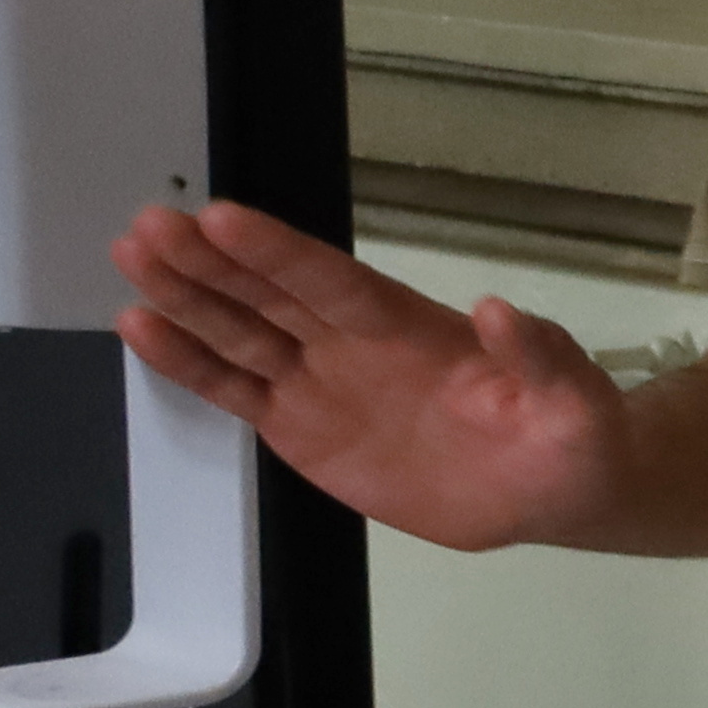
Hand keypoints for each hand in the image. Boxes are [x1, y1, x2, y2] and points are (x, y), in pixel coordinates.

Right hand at [110, 200, 628, 551]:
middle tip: (148, 225)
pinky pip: (235, 390)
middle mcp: (353, 342)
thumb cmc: (571, 434)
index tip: (221, 217)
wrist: (550, 490)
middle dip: (210, 262)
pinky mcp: (302, 428)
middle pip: (271, 295)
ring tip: (132, 256)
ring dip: (185, 297)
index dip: (278, 253)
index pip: (332, 282)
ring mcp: (321, 381)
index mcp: (410, 326)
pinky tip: (140, 327)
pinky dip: (188, 363)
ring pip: (241, 331)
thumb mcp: (575, 399)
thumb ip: (542, 356)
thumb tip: (503, 310)